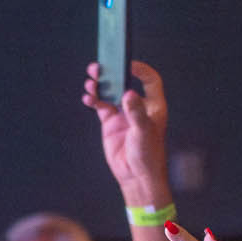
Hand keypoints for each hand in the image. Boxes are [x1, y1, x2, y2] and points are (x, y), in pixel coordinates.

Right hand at [83, 61, 170, 209]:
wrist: (136, 176)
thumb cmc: (148, 155)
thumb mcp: (144, 132)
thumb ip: (136, 112)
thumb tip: (128, 94)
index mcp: (153, 105)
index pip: (150, 80)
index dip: (141, 70)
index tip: (128, 64)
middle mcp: (138, 106)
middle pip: (125, 82)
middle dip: (113, 73)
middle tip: (100, 68)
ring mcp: (123, 113)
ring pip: (110, 92)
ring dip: (100, 85)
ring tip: (91, 81)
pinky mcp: (110, 122)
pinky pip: (100, 105)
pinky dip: (93, 100)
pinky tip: (88, 98)